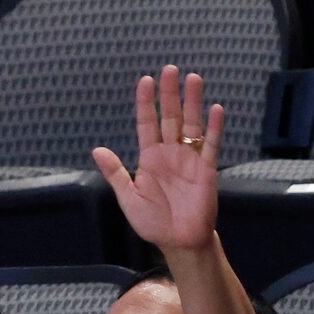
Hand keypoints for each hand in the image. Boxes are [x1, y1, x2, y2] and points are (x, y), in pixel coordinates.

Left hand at [91, 65, 222, 255]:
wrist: (179, 243)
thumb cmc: (153, 222)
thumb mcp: (129, 198)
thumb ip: (116, 173)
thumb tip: (97, 150)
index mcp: (150, 158)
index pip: (147, 123)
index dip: (147, 102)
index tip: (145, 81)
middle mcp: (170, 153)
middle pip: (170, 117)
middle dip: (170, 94)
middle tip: (170, 69)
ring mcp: (190, 160)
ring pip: (191, 125)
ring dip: (193, 102)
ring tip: (193, 79)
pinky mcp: (206, 170)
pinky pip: (210, 146)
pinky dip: (214, 128)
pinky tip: (215, 109)